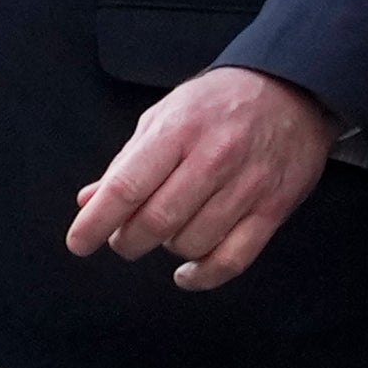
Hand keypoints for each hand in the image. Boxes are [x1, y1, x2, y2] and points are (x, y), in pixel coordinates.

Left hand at [67, 64, 336, 288]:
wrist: (290, 92)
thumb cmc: (214, 105)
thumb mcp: (163, 117)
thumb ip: (127, 161)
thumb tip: (89, 202)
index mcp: (176, 131)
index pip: (127, 186)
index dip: (97, 220)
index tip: (78, 243)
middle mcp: (212, 159)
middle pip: (158, 221)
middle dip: (128, 240)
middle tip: (120, 240)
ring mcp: (246, 187)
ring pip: (193, 242)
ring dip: (167, 250)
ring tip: (162, 235)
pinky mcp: (273, 210)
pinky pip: (234, 259)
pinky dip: (205, 276)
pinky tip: (186, 274)